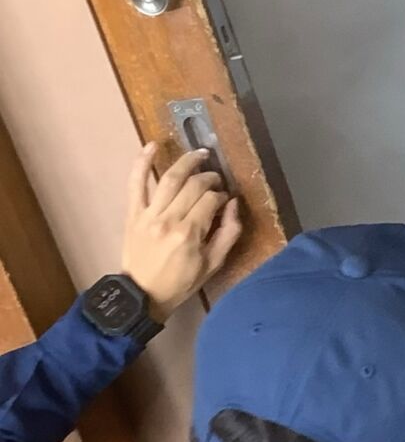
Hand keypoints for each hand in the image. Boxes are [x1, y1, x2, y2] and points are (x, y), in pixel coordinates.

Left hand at [122, 143, 241, 321]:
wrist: (141, 296)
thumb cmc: (180, 283)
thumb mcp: (213, 265)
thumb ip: (228, 233)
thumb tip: (234, 205)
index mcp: (189, 234)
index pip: (211, 200)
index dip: (222, 196)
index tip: (225, 201)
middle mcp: (168, 219)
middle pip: (193, 186)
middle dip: (209, 178)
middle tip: (216, 181)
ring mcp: (148, 214)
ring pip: (169, 178)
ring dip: (187, 162)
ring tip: (200, 154)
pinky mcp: (133, 213)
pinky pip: (136, 183)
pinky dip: (142, 162)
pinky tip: (152, 145)